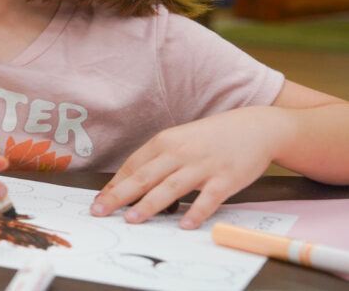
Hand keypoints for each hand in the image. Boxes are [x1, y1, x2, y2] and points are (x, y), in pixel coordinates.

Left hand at [92, 107, 283, 228]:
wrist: (254, 128)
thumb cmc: (211, 138)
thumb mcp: (180, 141)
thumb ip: (159, 161)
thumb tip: (134, 186)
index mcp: (165, 142)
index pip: (133, 166)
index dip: (114, 185)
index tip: (99, 200)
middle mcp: (180, 153)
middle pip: (144, 177)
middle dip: (119, 196)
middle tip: (100, 211)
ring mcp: (203, 166)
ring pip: (170, 188)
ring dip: (149, 205)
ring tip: (132, 220)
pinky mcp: (226, 179)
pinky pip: (208, 199)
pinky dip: (196, 212)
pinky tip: (185, 225)